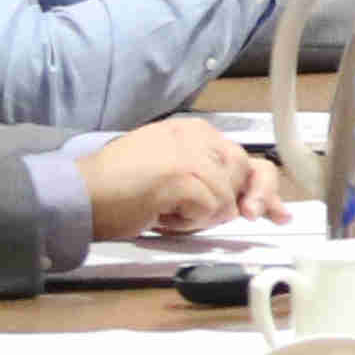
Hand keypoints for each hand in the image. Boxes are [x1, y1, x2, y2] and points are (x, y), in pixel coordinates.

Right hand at [78, 114, 278, 238]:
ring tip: (165, 211)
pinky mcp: (184, 176)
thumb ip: (206, 178)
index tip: (275, 211)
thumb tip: (243, 202)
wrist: (79, 194)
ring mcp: (191, 154)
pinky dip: (188, 223)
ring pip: (227, 199)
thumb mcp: (169, 173)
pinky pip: (210, 211)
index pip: (243, 157)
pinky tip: (161, 215)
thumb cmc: (116, 190)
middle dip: (244, 202)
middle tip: (234, 218)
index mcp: (193, 132)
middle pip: (247, 172)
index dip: (262, 187)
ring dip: (200, 218)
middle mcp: (196, 136)